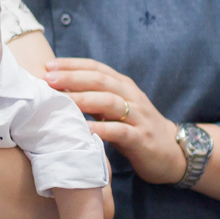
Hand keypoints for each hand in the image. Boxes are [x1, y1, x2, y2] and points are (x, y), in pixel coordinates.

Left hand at [44, 58, 184, 184]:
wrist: (171, 153)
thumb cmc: (135, 129)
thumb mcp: (115, 109)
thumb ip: (94, 97)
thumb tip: (58, 89)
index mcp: (123, 85)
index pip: (96, 68)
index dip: (72, 65)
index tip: (48, 66)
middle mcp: (132, 96)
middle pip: (101, 81)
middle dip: (73, 78)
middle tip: (48, 80)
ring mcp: (138, 116)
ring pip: (110, 102)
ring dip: (84, 99)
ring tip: (61, 100)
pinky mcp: (141, 138)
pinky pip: (120, 131)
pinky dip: (101, 129)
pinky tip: (84, 130)